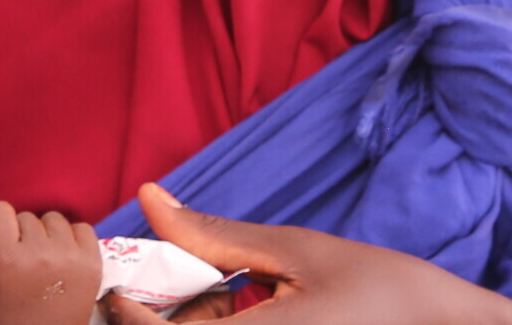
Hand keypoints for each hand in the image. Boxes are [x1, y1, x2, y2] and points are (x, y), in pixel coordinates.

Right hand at [0, 202, 104, 324]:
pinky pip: (82, 228)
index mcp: (7, 258)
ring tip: (44, 258)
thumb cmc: (8, 316)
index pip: (0, 210)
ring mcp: (69, 256)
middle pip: (26, 216)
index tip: (1, 238)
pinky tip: (65, 257)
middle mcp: (39, 253)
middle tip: (23, 258)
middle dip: (22, 232)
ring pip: (54, 219)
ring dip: (48, 233)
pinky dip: (73, 238)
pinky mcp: (92, 261)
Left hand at [98, 184, 511, 324]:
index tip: (125, 283)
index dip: (128, 313)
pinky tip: (267, 312)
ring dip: (204, 323)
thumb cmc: (386, 291)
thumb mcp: (298, 252)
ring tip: (256, 295)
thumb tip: (152, 198)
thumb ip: (215, 235)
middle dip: (170, 316)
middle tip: (207, 281)